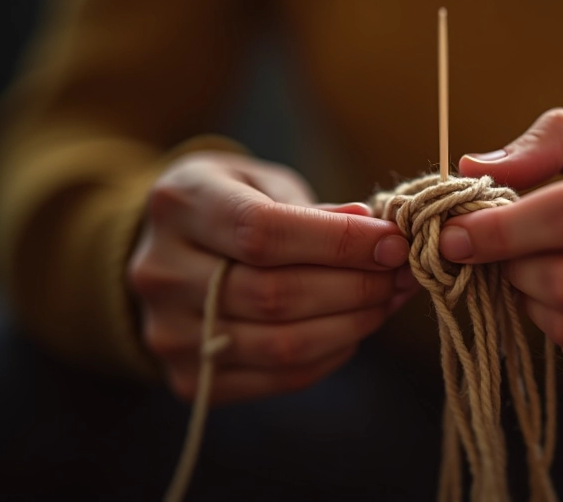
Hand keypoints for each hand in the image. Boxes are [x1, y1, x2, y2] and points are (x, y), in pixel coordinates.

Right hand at [127, 152, 419, 403]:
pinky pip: (276, 378)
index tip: (392, 243)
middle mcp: (160, 272)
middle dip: (355, 286)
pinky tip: (353, 330)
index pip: (262, 232)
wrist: (174, 248)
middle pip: (273, 294)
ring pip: (279, 345)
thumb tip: (378, 236)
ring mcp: (168, 332)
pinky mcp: (188, 378)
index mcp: (180, 204)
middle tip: (401, 274)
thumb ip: (317, 210)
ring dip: (352, 325)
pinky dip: (329, 356)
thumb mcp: (267, 183)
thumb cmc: (235, 203)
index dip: (338, 242)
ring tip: (387, 301)